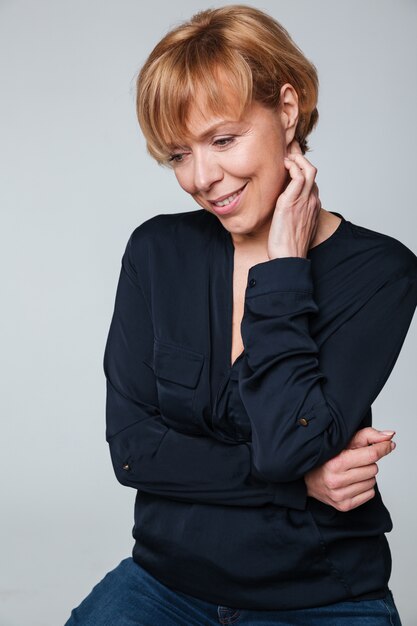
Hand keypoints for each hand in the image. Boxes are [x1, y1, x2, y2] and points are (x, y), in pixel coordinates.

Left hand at [267, 139, 320, 259]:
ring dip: (297, 158)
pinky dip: (293, 166)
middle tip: (288, 148)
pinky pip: (299, 176)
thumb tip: (280, 209)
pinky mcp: (293, 202)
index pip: (310, 180)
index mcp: (312, 206)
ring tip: (285, 155)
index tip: (290, 159)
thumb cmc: (287, 247)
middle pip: (312, 170)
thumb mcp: (292, 227)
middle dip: (300, 156)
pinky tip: (283, 164)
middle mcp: (312, 201)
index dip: (301, 167)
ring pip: (309, 169)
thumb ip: (291, 214)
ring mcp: (304, 200)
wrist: (288, 259)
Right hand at [304, 427, 395, 510]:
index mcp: (335, 462)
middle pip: (373, 469)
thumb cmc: (327, 459)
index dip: (382, 448)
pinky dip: (365, 487)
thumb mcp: (344, 442)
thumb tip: (389, 435)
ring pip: (372, 482)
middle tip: (355, 461)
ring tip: (352, 472)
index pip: (370, 455)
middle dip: (368, 463)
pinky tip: (352, 483)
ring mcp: (340, 495)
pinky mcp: (344, 506)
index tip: (388, 444)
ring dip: (366, 475)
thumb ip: (367, 435)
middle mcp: (336, 480)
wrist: (307, 480)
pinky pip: (370, 494)